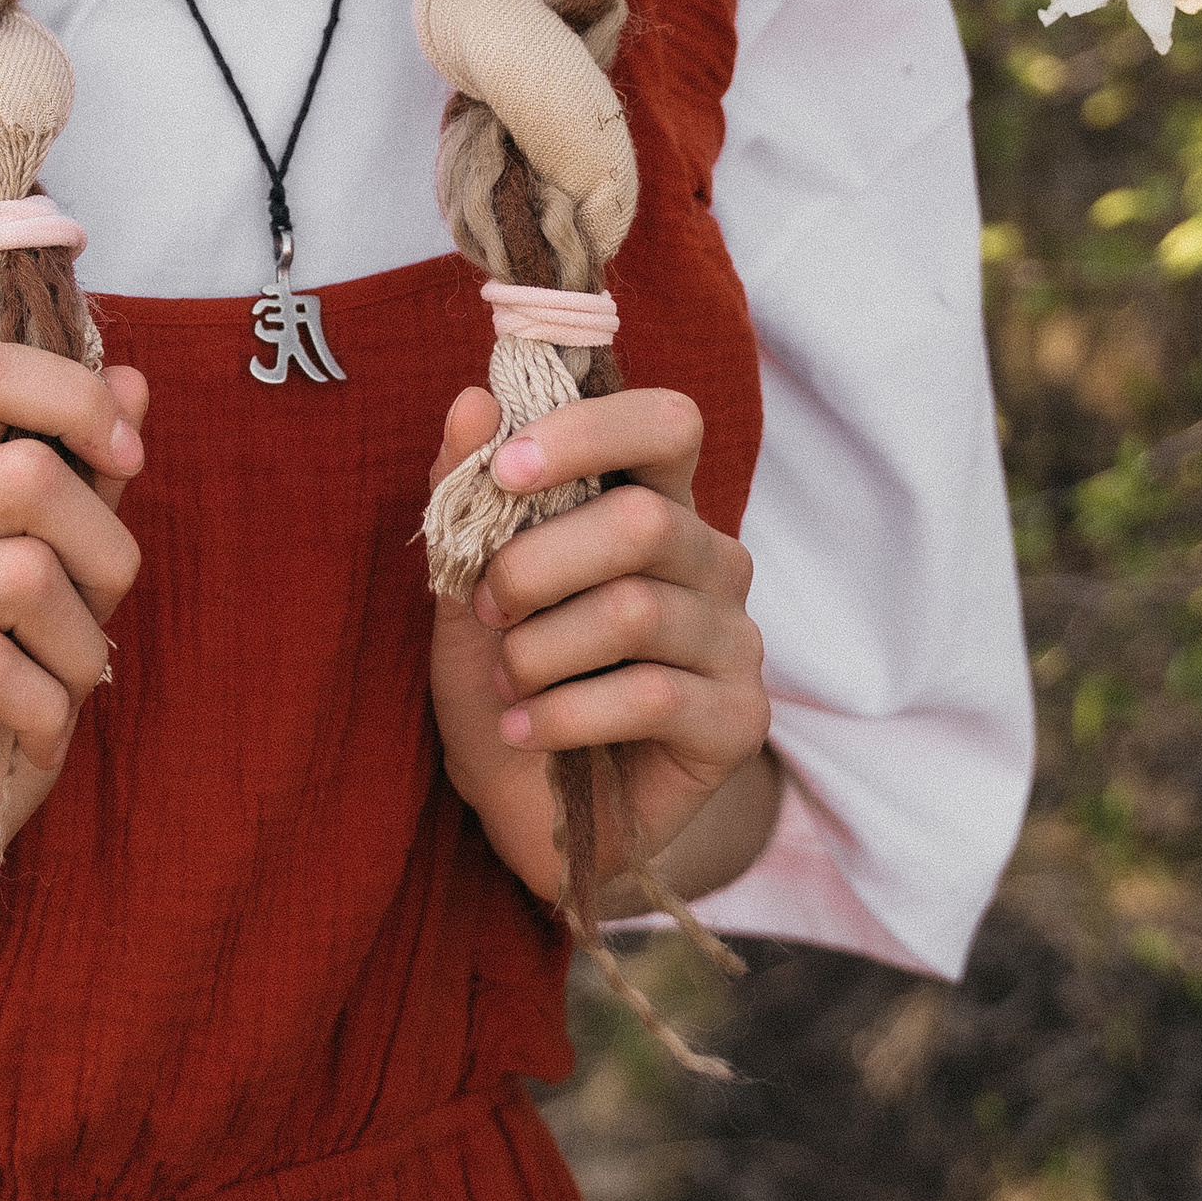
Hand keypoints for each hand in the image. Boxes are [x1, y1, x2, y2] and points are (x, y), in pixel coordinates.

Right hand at [0, 336, 149, 961]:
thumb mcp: (59, 594)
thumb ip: (86, 488)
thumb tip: (135, 379)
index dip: (73, 397)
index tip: (127, 459)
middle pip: (28, 476)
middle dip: (104, 560)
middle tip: (93, 634)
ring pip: (20, 575)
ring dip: (76, 655)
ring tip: (55, 699)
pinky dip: (43, 714)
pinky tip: (29, 741)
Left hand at [425, 382, 769, 909]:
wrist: (526, 801)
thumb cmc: (504, 673)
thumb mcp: (462, 581)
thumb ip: (466, 493)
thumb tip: (473, 400)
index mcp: (654, 504)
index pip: (667, 423)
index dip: (590, 431)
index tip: (506, 470)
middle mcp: (710, 560)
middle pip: (643, 522)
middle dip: (535, 565)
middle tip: (487, 610)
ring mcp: (735, 639)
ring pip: (636, 612)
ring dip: (541, 650)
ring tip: (508, 683)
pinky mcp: (739, 718)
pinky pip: (650, 696)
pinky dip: (562, 714)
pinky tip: (525, 730)